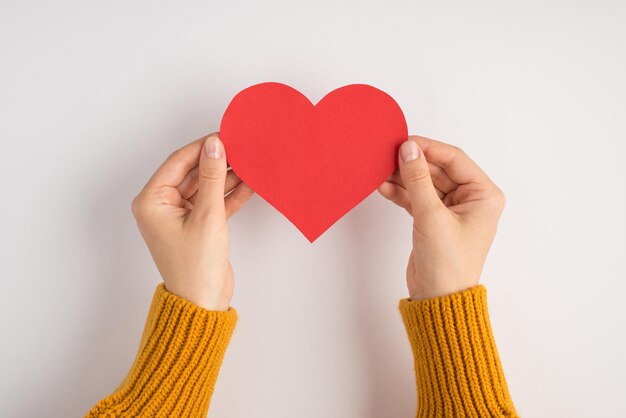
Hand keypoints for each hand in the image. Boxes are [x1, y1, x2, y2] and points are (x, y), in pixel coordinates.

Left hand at [131, 133, 253, 309]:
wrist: (203, 302)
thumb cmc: (196, 266)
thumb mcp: (208, 215)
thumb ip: (212, 177)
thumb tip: (215, 145)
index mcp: (152, 201)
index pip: (178, 162)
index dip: (202, 147)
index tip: (224, 135)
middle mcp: (162, 206)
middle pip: (192, 172)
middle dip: (217, 162)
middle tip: (240, 148)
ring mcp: (180, 216)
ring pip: (205, 186)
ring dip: (226, 177)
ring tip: (249, 164)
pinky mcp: (197, 225)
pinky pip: (213, 201)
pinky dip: (229, 195)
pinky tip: (249, 184)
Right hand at [378, 136, 505, 299]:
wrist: (438, 299)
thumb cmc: (447, 264)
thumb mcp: (431, 216)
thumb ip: (417, 180)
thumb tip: (408, 149)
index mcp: (484, 195)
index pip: (455, 160)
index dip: (428, 148)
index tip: (404, 142)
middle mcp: (471, 200)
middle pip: (438, 170)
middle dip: (413, 164)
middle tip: (387, 155)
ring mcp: (452, 210)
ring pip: (425, 183)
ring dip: (404, 178)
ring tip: (381, 171)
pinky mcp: (434, 220)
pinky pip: (417, 198)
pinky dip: (402, 193)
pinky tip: (384, 187)